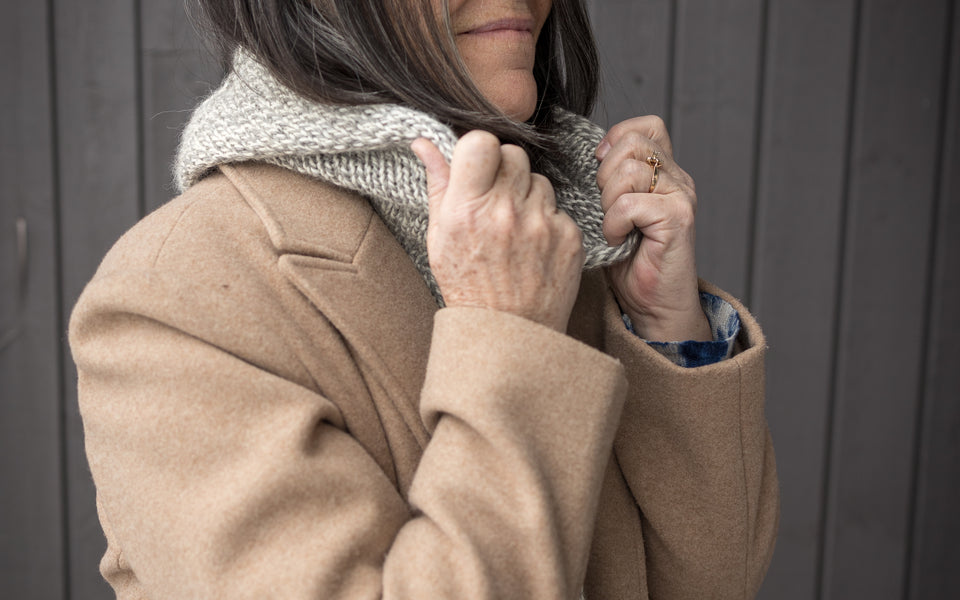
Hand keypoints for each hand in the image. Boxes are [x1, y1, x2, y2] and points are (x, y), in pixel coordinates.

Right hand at [413, 131, 584, 332]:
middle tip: (496, 199)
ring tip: (514, 229)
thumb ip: (438, 185)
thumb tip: (424, 142)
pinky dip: (547, 222)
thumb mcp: (439, 238)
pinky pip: (559, 208)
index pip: (481, 141)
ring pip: (539, 180)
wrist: (508, 335)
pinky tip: (533, 247)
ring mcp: (541, 225)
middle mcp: (505, 213)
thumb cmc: (468, 286)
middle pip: (514, 153)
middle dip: (504, 170)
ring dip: (527, 196)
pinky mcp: (569, 237)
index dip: (479, 149)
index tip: (476, 166)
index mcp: (467, 210)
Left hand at [596, 116, 710, 341]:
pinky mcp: (678, 218)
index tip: (601, 171)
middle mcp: (678, 179)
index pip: (645, 126)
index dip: (616, 140)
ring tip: (613, 228)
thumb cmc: (627, 263)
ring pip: (630, 171)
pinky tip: (618, 240)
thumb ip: (606, 181)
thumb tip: (581, 154)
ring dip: (608, 203)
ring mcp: (681, 196)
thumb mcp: (610, 211)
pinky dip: (614, 224)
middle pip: (632, 144)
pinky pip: (630, 204)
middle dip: (606, 176)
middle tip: (606, 209)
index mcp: (663, 172)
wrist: (654, 306)